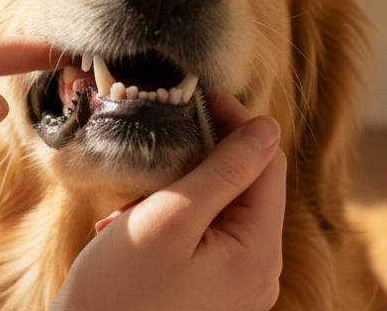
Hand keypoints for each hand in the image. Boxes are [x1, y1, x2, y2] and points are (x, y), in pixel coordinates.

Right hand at [50, 93, 286, 310]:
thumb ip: (224, 170)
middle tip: (157, 147)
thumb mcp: (170, 217)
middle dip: (202, 160)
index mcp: (258, 255)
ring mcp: (237, 284)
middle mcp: (259, 273)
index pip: (267, 165)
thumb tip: (267, 127)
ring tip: (134, 202)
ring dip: (180, 189)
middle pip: (247, 187)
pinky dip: (173, 217)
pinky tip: (132, 225)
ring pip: (222, 208)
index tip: (196, 98)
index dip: (236, 124)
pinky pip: (206, 234)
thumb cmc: (119, 288)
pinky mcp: (212, 289)